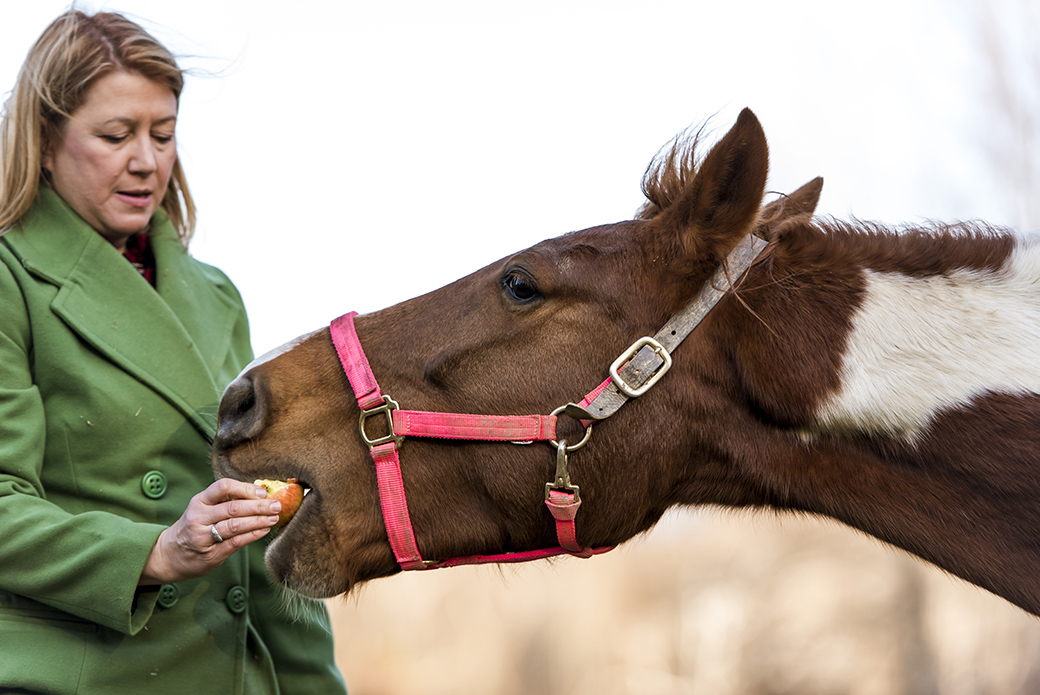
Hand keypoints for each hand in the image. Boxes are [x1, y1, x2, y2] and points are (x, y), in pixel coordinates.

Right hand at [139, 478, 280, 584]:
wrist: (169, 555)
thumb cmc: (194, 527)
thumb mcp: (202, 510)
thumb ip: (225, 502)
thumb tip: (260, 493)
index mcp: (199, 501)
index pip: (222, 487)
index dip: (245, 488)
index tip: (263, 491)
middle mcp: (198, 517)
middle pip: (233, 508)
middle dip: (259, 506)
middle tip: (277, 505)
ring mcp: (203, 536)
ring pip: (235, 525)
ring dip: (259, 520)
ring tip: (274, 517)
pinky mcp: (210, 554)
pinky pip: (235, 542)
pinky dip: (252, 535)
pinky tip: (264, 530)